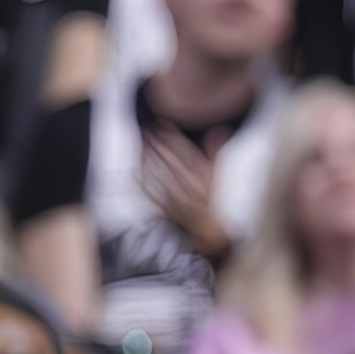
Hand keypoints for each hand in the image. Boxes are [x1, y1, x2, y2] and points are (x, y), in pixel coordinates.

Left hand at [142, 124, 231, 261]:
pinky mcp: (166, 208)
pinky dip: (142, 181)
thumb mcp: (216, 177)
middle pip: (172, 163)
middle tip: (149, 130)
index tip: (164, 124)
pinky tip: (135, 169)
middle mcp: (191, 190)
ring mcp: (177, 201)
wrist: (205, 230)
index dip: (174, 137)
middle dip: (160, 145)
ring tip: (144, 144)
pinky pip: (152, 193)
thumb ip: (215, 153)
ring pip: (161, 176)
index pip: (187, 153)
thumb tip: (219, 128)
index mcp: (203, 180)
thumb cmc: (209, 200)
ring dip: (150, 159)